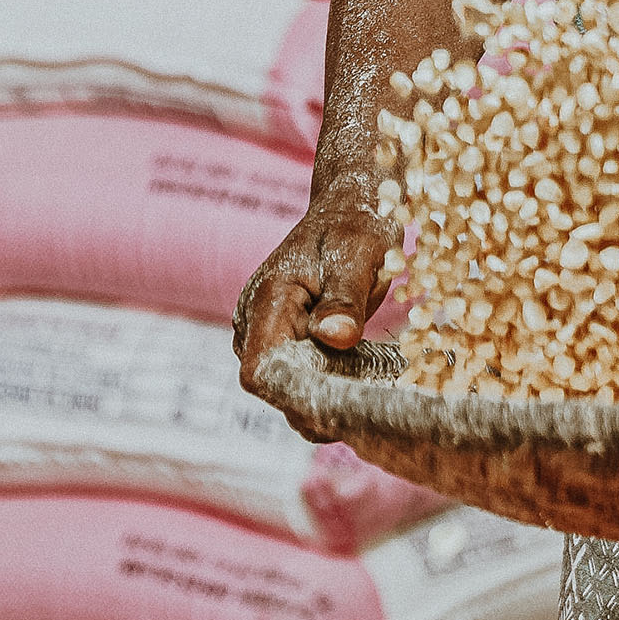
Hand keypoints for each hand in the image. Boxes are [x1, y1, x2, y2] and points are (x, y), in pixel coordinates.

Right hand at [234, 180, 395, 420]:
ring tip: (364, 397)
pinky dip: (324, 382)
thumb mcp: (361, 255)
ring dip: (321, 395)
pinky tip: (358, 385)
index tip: (336, 413)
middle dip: (314, 403)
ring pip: (285, 383)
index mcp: (269, 298)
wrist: (350, 206)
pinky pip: (296, 371)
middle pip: (273, 384)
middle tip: (363, 412)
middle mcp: (255, 319)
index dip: (294, 397)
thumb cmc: (358, 224)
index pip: (261, 369)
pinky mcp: (282, 335)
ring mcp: (265, 329)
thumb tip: (334, 338)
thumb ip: (346, 299)